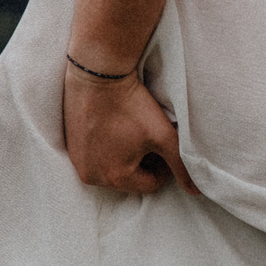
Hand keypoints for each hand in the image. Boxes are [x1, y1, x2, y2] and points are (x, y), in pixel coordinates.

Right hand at [61, 65, 201, 195]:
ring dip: (126, 154)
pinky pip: (95, 155)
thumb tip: (197, 192)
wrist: (98, 73)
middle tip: (148, 136)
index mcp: (114, 178)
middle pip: (129, 178)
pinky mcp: (69, 145)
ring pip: (112, 167)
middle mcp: (90, 176)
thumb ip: (181, 166)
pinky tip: (115, 126)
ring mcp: (77, 161)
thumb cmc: (132, 106)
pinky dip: (107, 146)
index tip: (164, 143)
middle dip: (143, 162)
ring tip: (132, 130)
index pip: (150, 184)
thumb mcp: (164, 137)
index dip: (164, 165)